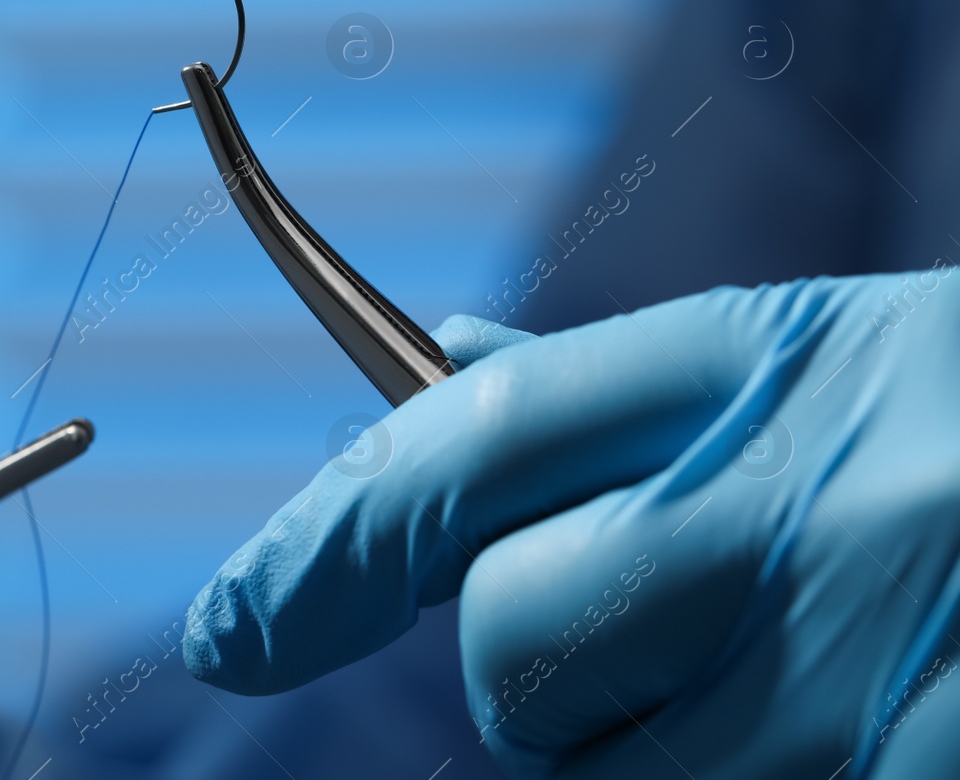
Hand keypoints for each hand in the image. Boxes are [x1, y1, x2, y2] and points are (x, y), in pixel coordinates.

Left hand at [184, 273, 959, 776]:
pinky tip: (845, 706)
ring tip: (797, 666)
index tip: (225, 630)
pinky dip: (731, 775)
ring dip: (642, 748)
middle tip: (665, 618)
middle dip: (531, 664)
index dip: (321, 548)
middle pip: (508, 651)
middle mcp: (810, 519)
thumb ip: (598, 387)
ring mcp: (869, 684)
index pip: (469, 449)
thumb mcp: (803, 362)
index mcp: (759, 366)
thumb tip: (423, 358)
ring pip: (596, 777)